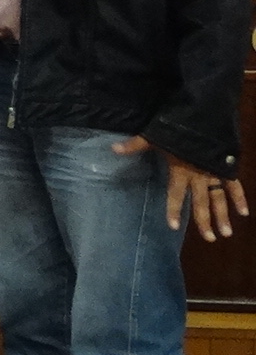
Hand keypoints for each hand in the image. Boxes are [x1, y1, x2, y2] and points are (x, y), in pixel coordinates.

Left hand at [115, 137, 250, 240]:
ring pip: (219, 198)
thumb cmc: (176, 126)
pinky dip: (240, 197)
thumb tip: (112, 148)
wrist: (204, 115)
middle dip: (204, 221)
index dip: (173, 209)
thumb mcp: (154, 136)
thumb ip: (135, 145)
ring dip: (223, 215)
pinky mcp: (227, 167)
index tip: (172, 226)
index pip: (175, 194)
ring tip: (226, 233)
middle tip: (210, 239)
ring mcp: (214, 172)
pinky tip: (244, 212)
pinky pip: (235, 185)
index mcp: (180, 171)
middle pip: (201, 202)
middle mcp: (198, 175)